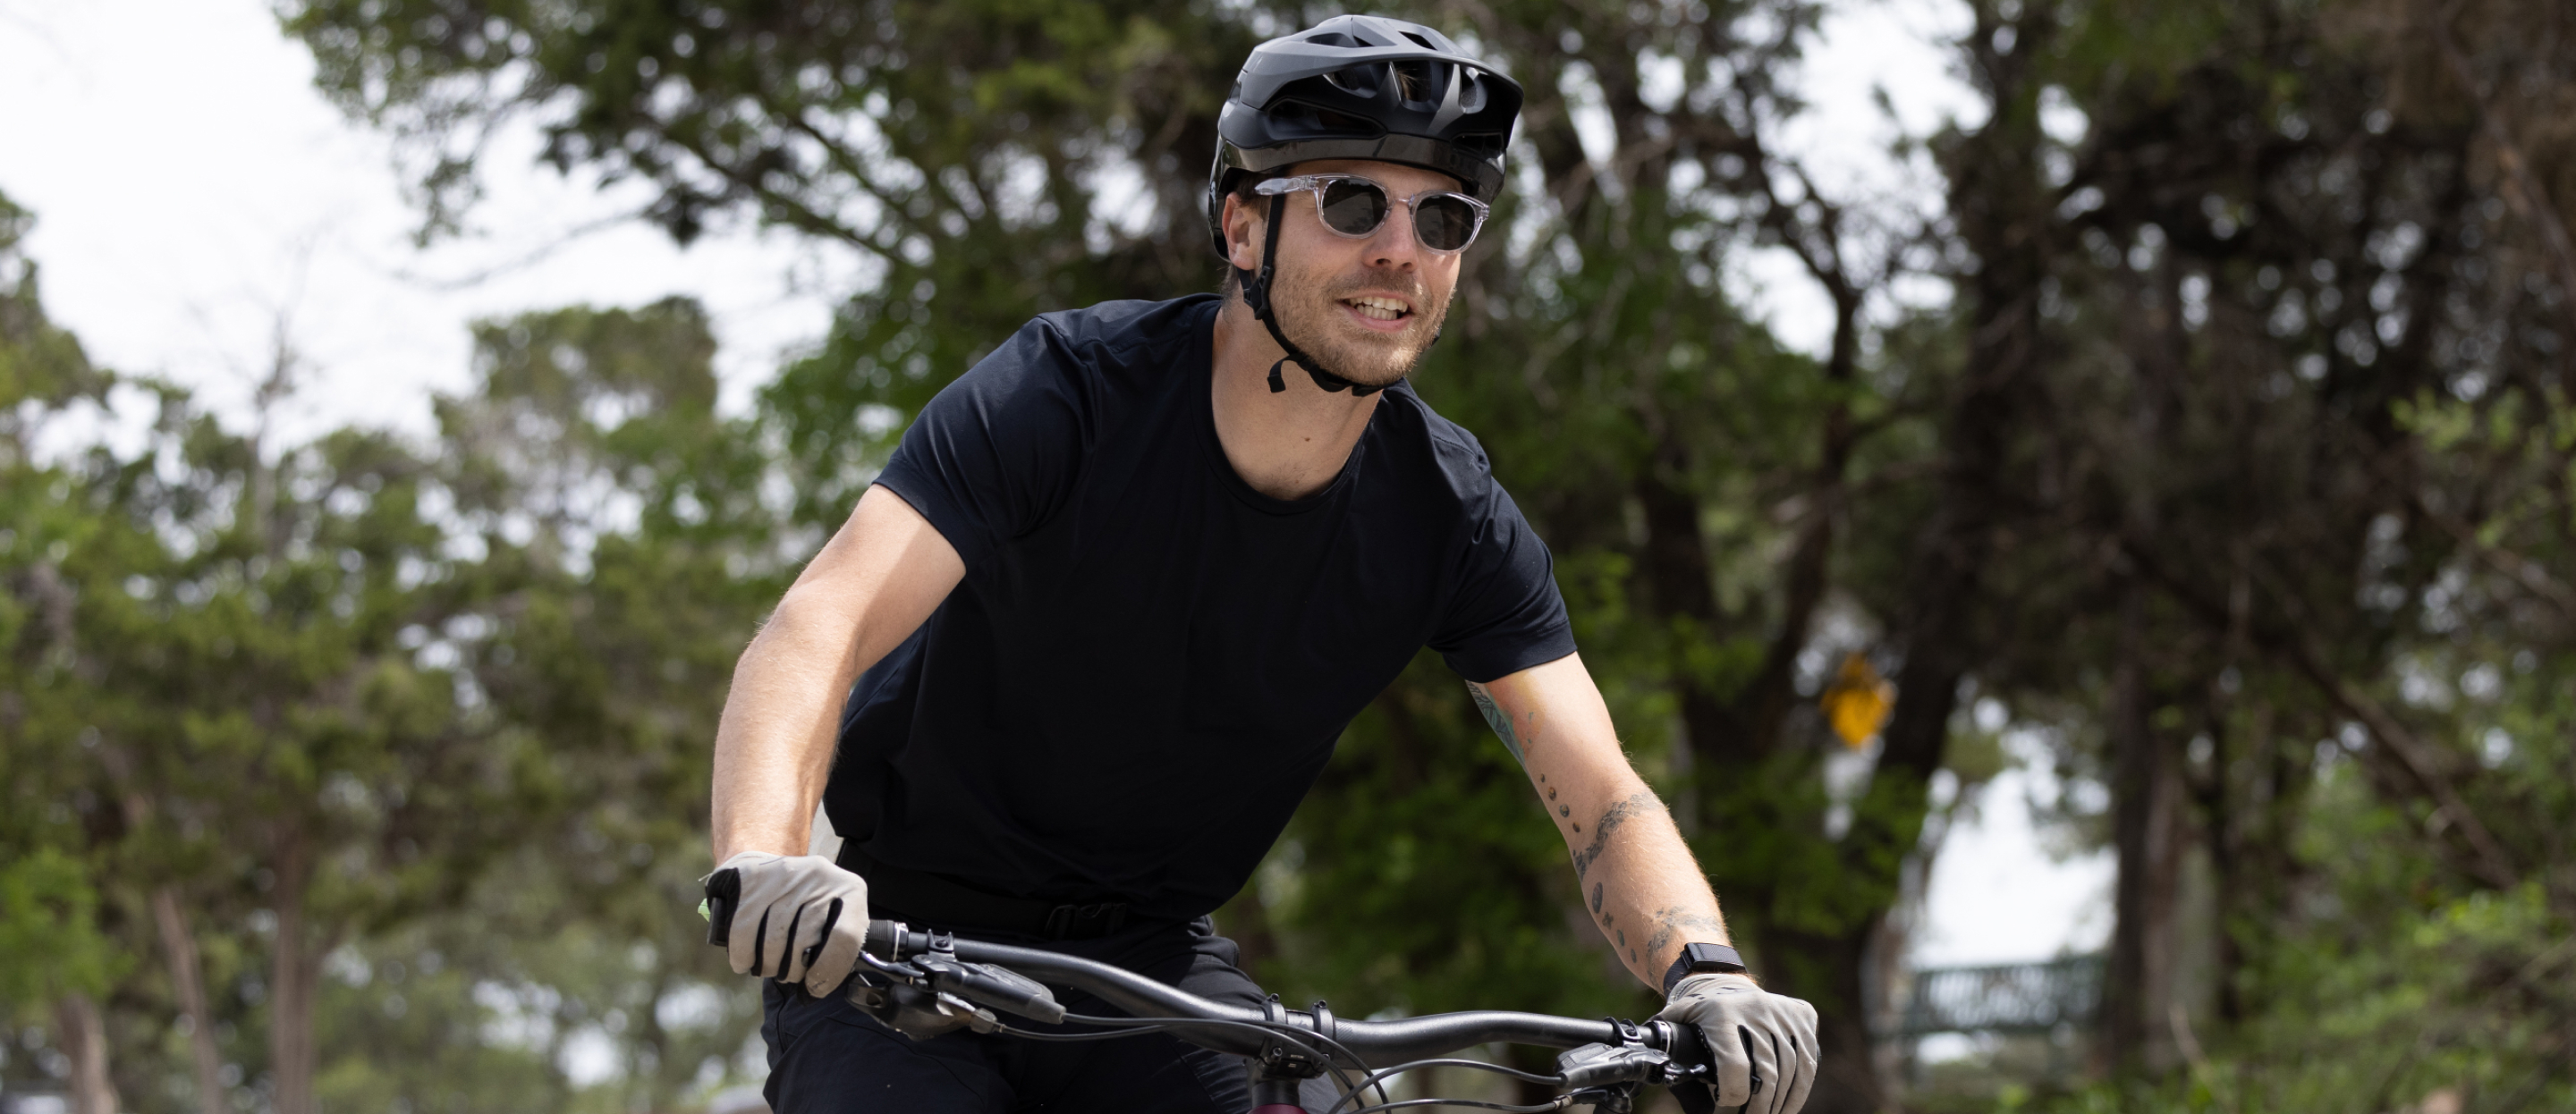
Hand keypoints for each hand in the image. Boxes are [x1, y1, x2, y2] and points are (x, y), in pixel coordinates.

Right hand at [716, 852, 868, 996]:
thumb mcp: (833, 919)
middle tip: (785, 975)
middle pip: (804, 940)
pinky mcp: (751, 875)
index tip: (814, 987)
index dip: (829, 970)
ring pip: (772, 937)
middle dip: (791, 970)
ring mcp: (785, 872)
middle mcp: (821, 875)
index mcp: (851, 889)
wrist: (768, 862)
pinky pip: (743, 927)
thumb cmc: (806, 906)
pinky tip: (743, 961)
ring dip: (765, 965)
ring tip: (764, 969)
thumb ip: (835, 948)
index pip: (846, 937)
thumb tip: (817, 987)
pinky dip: (741, 953)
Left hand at [1655, 973, 1818, 1113]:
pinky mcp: (1803, 1016)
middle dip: (1760, 1106)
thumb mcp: (1680, 1018)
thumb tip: (1648, 1058)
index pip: (1734, 1064)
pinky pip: (1808, 1061)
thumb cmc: (1700, 1012)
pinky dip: (1800, 1090)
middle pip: (1767, 1072)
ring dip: (1782, 1103)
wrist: (1726, 980)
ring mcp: (1783, 1013)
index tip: (1726, 1106)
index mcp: (1722, 1014)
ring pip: (1791, 1070)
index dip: (1733, 1093)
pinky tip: (1788, 1107)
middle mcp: (1756, 1010)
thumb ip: (1665, 1036)